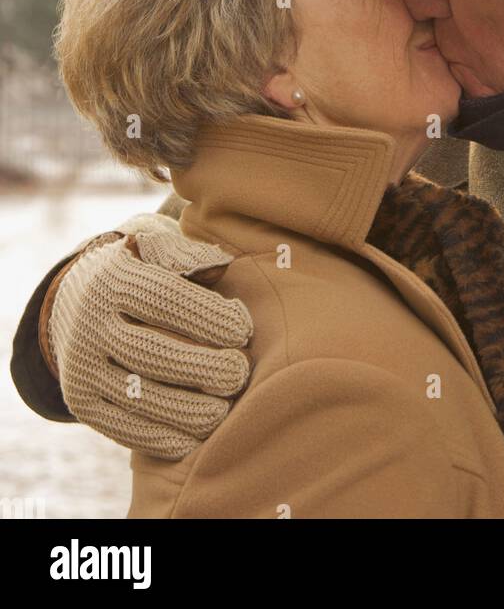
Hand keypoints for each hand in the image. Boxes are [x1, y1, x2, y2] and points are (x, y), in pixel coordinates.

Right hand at [46, 215, 251, 458]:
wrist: (79, 297)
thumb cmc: (141, 267)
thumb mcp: (157, 245)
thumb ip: (188, 254)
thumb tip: (222, 266)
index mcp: (112, 278)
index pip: (164, 299)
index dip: (207, 317)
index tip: (244, 331)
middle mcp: (89, 323)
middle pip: (149, 352)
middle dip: (200, 367)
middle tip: (238, 375)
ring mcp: (80, 366)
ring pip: (135, 396)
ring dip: (185, 409)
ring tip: (223, 411)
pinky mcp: (80, 401)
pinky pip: (120, 427)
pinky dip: (159, 437)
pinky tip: (193, 438)